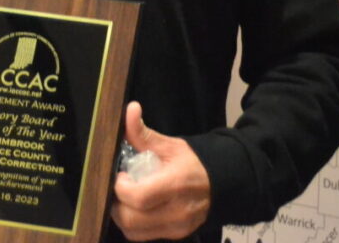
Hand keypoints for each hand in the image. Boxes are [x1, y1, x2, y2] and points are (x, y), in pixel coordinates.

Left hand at [110, 102, 211, 240]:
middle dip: (116, 204)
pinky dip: (133, 226)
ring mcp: (177, 227)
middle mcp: (176, 211)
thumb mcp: (170, 145)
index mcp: (175, 184)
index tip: (122, 175)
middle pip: (131, 219)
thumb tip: (130, 109)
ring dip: (123, 216)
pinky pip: (143, 237)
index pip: (139, 197)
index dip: (121, 188)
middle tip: (120, 188)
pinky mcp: (176, 235)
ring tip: (126, 199)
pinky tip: (136, 210)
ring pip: (133, 232)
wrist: (222, 184)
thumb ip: (144, 132)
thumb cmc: (193, 163)